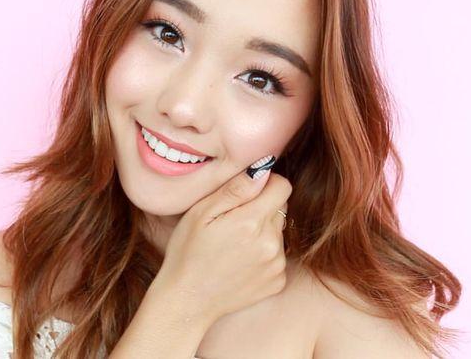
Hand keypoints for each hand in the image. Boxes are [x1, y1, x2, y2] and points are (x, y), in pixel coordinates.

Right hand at [152, 155, 291, 323]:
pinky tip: (240, 262)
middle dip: (261, 208)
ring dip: (262, 231)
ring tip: (234, 245)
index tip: (247, 192)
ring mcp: (276, 265)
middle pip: (281, 208)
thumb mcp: (201, 212)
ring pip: (279, 231)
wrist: (187, 300)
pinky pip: (278, 255)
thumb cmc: (188, 252)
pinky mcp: (277, 281)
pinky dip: (264, 254)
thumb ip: (235, 189)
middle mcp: (271, 244)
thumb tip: (263, 169)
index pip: (282, 187)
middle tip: (233, 221)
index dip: (266, 183)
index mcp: (252, 222)